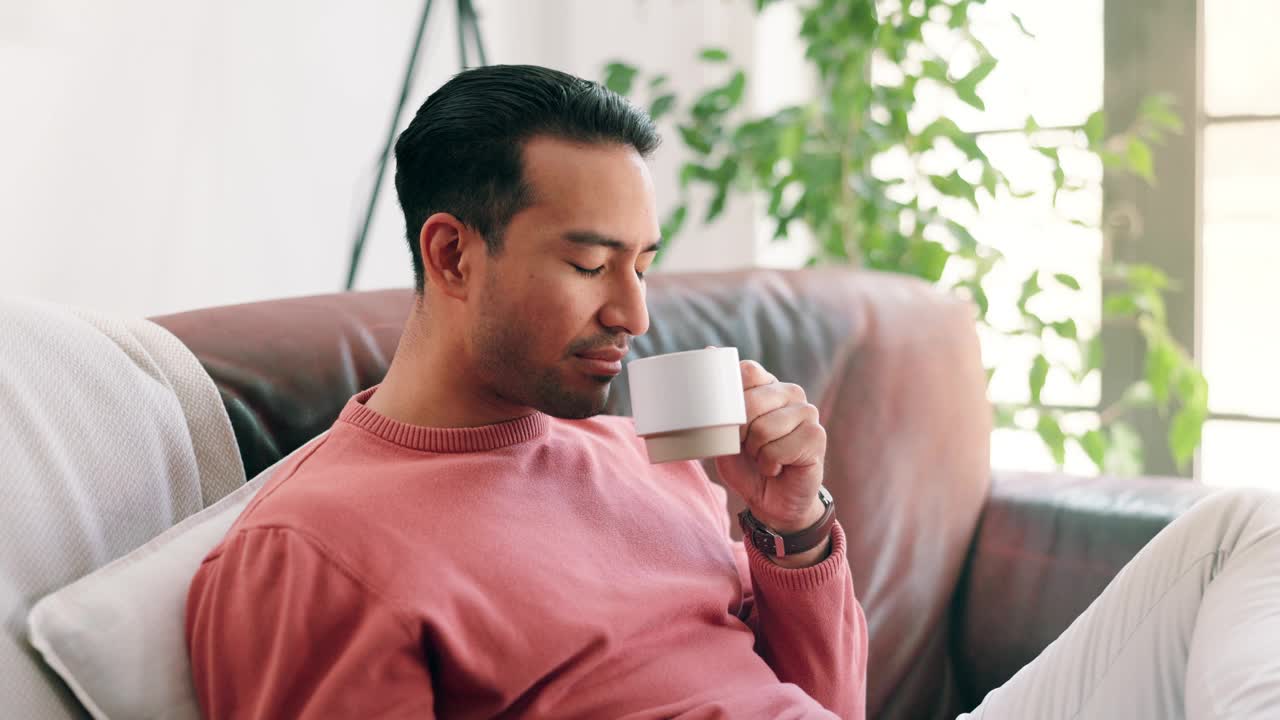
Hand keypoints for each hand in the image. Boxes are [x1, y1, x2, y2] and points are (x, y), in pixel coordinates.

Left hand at [715, 360, 827, 540]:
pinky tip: (779, 467)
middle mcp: (790, 392)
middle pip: (751, 402)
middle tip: (748, 448)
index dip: (731, 399)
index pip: (747, 372)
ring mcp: (807, 412)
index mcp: (767, 385)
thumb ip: (718, 399)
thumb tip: (709, 351)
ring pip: (763, 429)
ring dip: (756, 453)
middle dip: (740, 434)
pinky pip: (777, 450)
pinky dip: (770, 465)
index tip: (731, 423)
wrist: (771, 500)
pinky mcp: (816, 436)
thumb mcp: (723, 432)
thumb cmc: (746, 464)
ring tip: (763, 458)